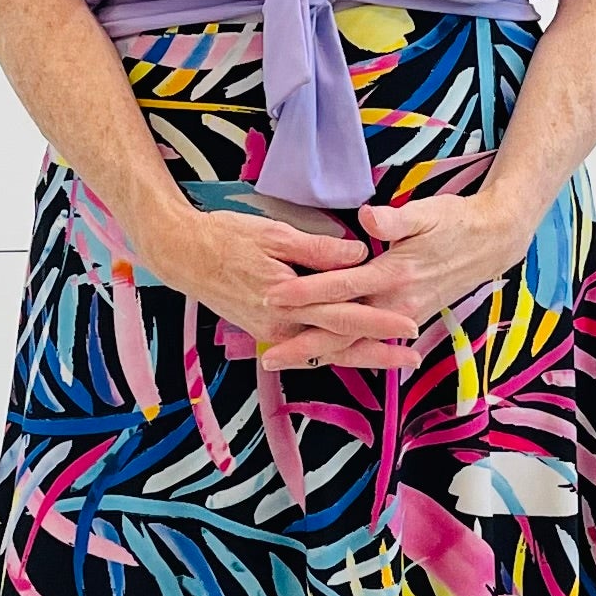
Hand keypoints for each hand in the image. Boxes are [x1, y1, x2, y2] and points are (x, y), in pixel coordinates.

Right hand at [128, 199, 414, 368]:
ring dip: (359, 356)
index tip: (410, 325)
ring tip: (392, 360)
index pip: (344, 314)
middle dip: (379, 352)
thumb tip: (360, 256)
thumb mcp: (275, 235)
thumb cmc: (226, 238)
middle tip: (414, 358)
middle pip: (340, 343)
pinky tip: (349, 352)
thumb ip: (319, 250)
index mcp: (288, 301)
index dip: (380, 321)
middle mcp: (282, 325)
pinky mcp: (265, 331)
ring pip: (324, 349)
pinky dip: (330, 351)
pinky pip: (305, 346)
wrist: (181, 256)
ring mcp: (272, 333)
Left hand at [252, 191, 534, 371]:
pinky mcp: (407, 319)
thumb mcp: (427, 212)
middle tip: (267, 354)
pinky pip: (368, 341)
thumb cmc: (455, 222)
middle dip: (304, 343)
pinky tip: (320, 354)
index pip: (340, 288)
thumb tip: (368, 216)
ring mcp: (402, 316)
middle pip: (342, 330)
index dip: (305, 293)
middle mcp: (396, 304)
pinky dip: (342, 350)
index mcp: (395, 275)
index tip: (272, 295)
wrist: (491, 243)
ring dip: (318, 353)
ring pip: (354, 342)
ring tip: (284, 360)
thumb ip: (395, 218)